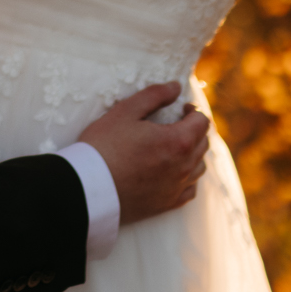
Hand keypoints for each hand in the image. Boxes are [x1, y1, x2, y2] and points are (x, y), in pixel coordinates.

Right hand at [78, 83, 209, 224]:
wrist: (87, 187)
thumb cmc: (103, 146)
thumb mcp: (125, 111)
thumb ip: (154, 95)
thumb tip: (176, 87)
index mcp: (178, 141)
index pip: (202, 122)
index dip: (194, 111)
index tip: (182, 108)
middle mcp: (183, 167)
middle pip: (203, 143)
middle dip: (194, 129)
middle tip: (177, 123)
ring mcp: (176, 188)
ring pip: (199, 167)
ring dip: (193, 153)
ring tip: (174, 146)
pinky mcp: (166, 204)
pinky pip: (190, 190)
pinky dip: (187, 178)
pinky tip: (174, 172)